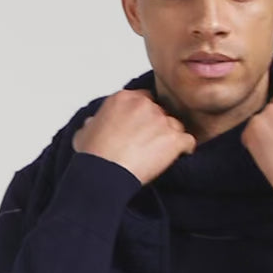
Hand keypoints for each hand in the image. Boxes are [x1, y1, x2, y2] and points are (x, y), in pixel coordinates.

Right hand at [73, 89, 195, 185]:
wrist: (104, 173)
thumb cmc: (93, 156)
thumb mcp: (84, 132)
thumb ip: (93, 123)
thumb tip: (93, 124)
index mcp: (123, 99)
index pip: (143, 99)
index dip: (143, 115)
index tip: (141, 127)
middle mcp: (144, 105)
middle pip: (160, 112)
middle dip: (156, 127)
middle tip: (149, 144)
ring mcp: (161, 121)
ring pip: (175, 125)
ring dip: (170, 137)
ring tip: (160, 154)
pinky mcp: (173, 138)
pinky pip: (188, 141)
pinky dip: (184, 150)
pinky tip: (177, 157)